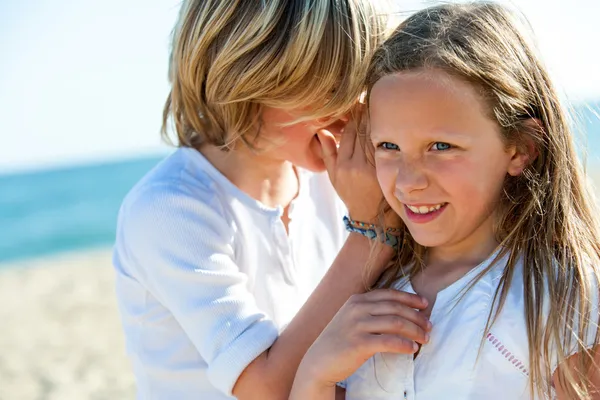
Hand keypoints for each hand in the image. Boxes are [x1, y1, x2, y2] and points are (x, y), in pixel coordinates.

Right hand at [295, 289, 430, 387]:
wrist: (319, 361)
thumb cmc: (339, 341)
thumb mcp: (351, 318)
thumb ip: (370, 311)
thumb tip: (400, 312)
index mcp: (356, 300)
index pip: (389, 294)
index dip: (410, 298)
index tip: (424, 304)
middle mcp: (357, 309)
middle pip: (396, 308)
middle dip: (416, 316)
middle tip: (429, 326)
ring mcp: (357, 325)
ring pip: (396, 323)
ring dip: (415, 331)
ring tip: (425, 339)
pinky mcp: (359, 343)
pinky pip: (389, 341)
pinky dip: (404, 345)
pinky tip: (413, 349)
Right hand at [317, 111, 397, 225]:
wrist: (369, 214)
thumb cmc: (350, 193)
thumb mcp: (333, 176)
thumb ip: (328, 152)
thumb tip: (322, 130)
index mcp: (341, 165)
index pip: (348, 133)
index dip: (353, 116)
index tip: (358, 102)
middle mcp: (354, 165)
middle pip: (361, 132)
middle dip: (365, 113)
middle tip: (370, 97)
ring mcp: (369, 168)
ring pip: (373, 137)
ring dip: (376, 119)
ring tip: (381, 104)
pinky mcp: (382, 170)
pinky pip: (382, 146)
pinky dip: (384, 133)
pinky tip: (388, 123)